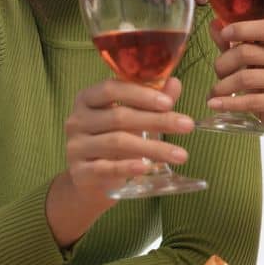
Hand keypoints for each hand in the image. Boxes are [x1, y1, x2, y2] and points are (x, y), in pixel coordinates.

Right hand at [62, 76, 194, 203]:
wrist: (89, 181)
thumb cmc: (112, 143)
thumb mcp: (132, 120)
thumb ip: (151, 102)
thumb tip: (175, 83)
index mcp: (87, 99)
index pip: (111, 89)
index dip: (140, 94)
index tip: (169, 103)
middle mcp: (76, 120)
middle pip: (119, 116)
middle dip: (157, 120)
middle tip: (187, 126)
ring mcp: (76, 146)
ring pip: (117, 142)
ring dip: (153, 147)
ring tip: (181, 155)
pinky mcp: (80, 172)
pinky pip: (106, 168)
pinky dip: (127, 167)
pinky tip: (147, 167)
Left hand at [207, 17, 263, 153]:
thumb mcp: (253, 61)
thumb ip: (234, 43)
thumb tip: (214, 25)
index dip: (242, 29)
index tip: (223, 35)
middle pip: (246, 53)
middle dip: (223, 64)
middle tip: (217, 74)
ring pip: (245, 78)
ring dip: (223, 86)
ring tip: (214, 92)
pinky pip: (251, 101)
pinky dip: (228, 103)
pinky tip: (215, 104)